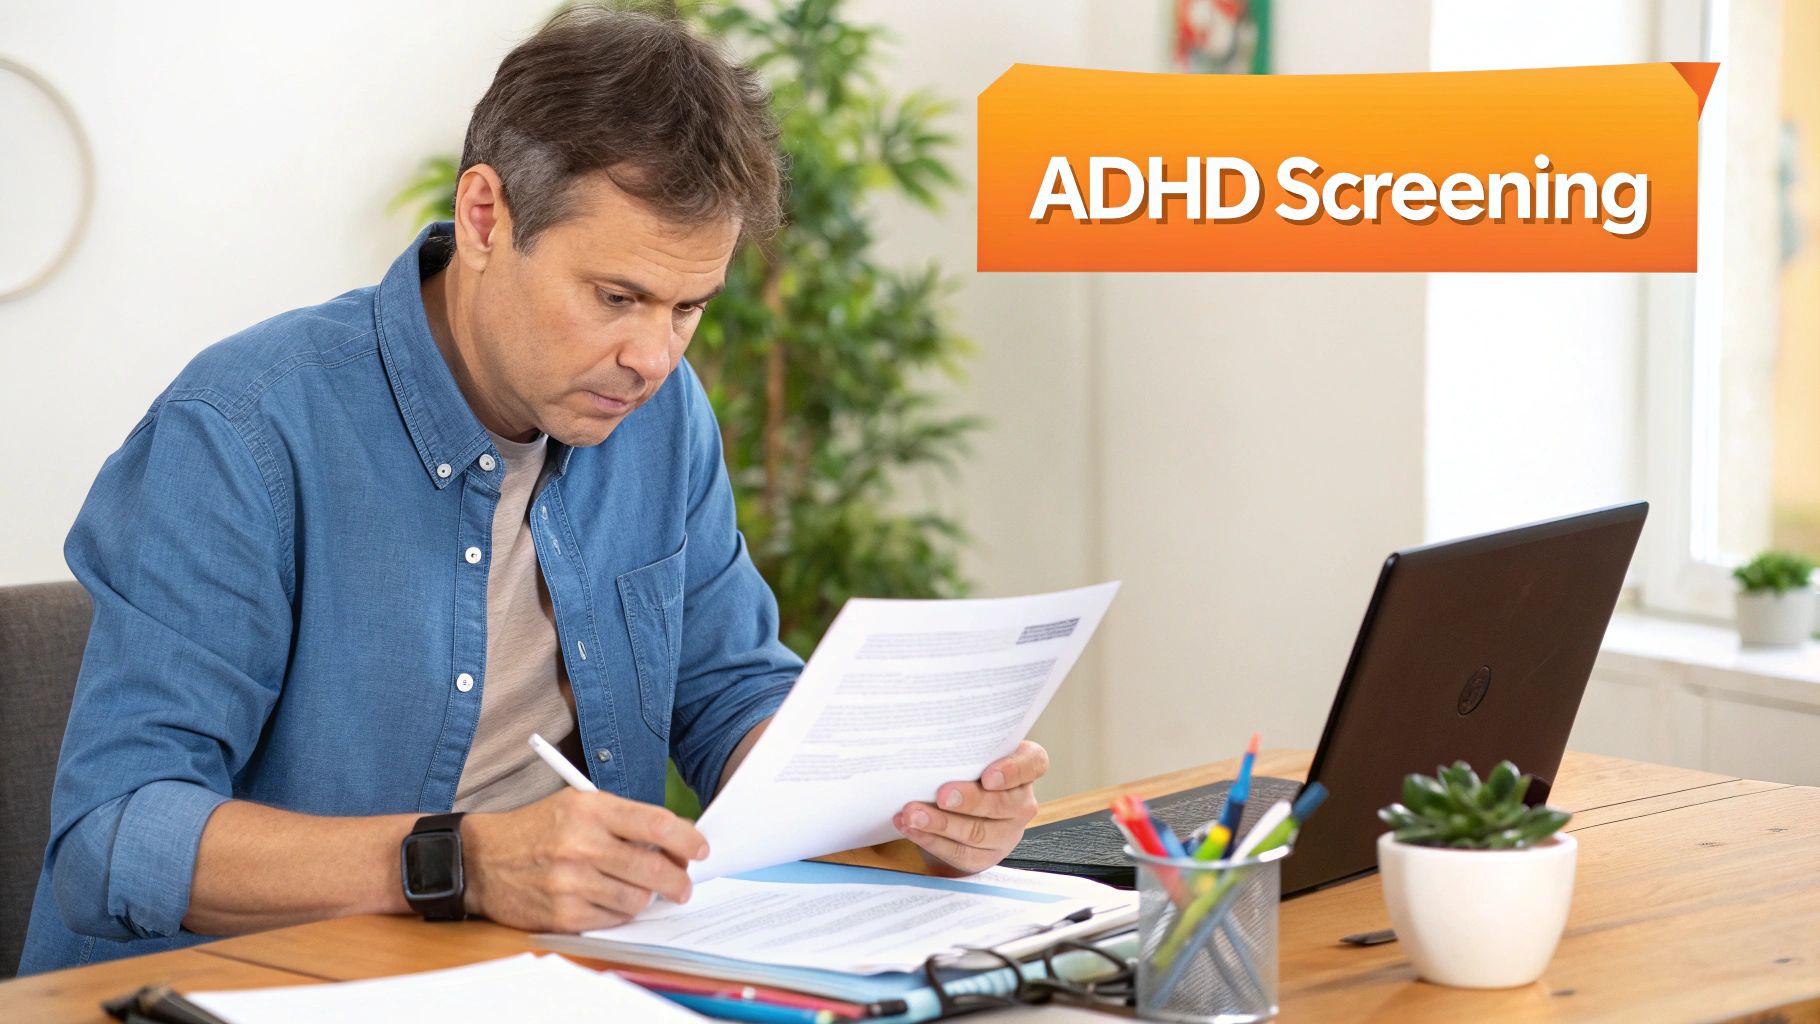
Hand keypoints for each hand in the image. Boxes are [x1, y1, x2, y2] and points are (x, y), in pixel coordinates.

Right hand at [460, 788, 707, 932]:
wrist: (482, 859)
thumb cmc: (538, 829)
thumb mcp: (578, 805)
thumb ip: (623, 820)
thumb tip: (673, 842)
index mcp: (590, 809)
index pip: (656, 825)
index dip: (688, 840)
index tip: (700, 849)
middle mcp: (581, 844)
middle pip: (653, 868)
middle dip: (678, 879)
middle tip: (683, 885)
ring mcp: (571, 881)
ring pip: (637, 898)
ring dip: (647, 897)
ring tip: (643, 891)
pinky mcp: (563, 913)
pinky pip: (613, 918)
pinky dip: (620, 912)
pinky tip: (613, 900)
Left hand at [894, 741, 1048, 875]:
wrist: (957, 808)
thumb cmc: (964, 770)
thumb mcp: (969, 755)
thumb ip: (963, 750)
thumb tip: (928, 743)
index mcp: (1024, 768)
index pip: (1032, 764)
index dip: (1012, 771)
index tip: (988, 776)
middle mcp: (1021, 802)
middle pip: (1002, 804)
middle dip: (968, 801)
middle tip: (941, 795)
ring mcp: (1007, 832)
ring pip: (978, 832)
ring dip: (940, 823)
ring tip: (913, 814)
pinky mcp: (986, 856)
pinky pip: (960, 852)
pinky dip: (931, 840)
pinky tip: (911, 829)